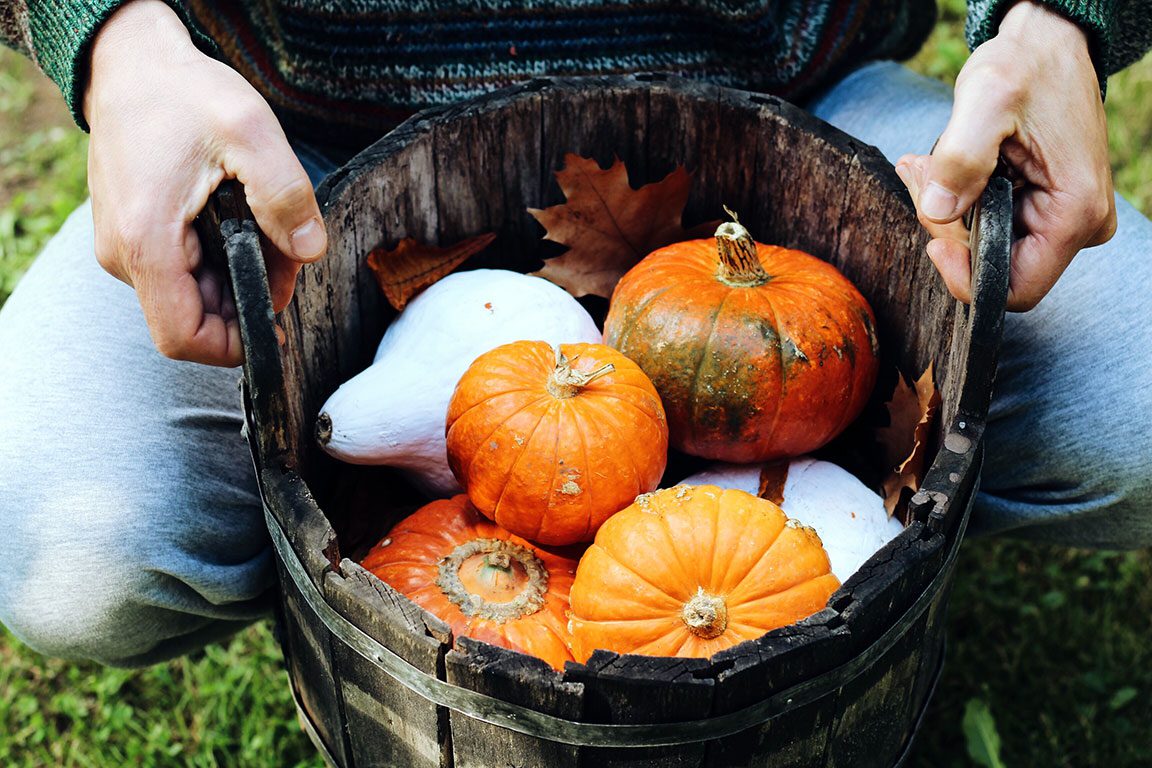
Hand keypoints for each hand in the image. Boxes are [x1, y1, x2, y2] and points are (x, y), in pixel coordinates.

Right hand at [84, 0, 325, 365]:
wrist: (132, 64)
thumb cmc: (185, 94)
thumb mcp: (249, 130)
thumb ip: (286, 195)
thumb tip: (310, 251)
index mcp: (145, 241)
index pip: (183, 337)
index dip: (234, 346)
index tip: (277, 329)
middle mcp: (125, 256)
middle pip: (194, 320)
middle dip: (249, 303)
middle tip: (288, 258)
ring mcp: (126, 249)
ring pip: (192, 298)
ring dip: (240, 280)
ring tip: (271, 233)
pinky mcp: (135, 239)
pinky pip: (183, 273)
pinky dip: (222, 261)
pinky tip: (246, 226)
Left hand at [895, 0, 1115, 310]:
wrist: (1045, 46)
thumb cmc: (1024, 67)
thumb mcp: (987, 99)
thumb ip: (961, 158)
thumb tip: (937, 212)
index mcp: (1074, 213)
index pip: (1016, 290)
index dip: (966, 277)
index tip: (932, 236)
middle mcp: (1076, 226)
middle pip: (994, 267)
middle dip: (946, 230)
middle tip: (920, 175)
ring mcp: (1059, 220)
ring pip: (985, 247)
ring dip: (945, 212)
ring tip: (926, 165)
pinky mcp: (1041, 210)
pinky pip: (988, 227)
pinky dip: (957, 202)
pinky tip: (939, 168)